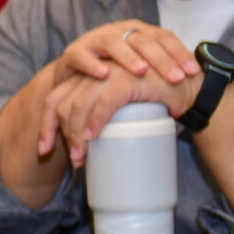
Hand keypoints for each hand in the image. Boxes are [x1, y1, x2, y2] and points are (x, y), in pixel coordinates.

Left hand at [39, 21, 201, 163]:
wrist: (190, 87)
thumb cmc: (154, 101)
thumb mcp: (121, 109)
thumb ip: (101, 116)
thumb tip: (82, 150)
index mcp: (88, 78)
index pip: (55, 99)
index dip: (46, 126)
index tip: (44, 151)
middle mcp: (95, 72)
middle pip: (62, 103)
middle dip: (61, 135)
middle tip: (74, 161)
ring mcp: (111, 73)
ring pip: (80, 104)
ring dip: (77, 134)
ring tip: (82, 156)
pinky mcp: (129, 78)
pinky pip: (105, 101)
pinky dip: (96, 121)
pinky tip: (93, 137)